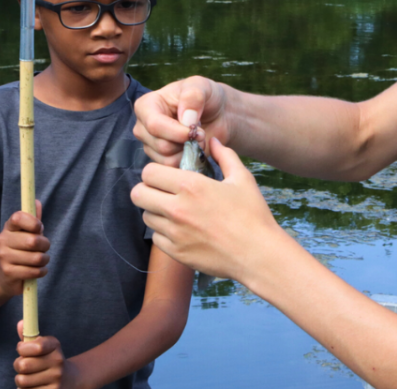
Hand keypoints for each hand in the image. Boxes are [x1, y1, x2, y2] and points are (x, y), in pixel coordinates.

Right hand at [0, 201, 49, 297]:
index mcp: (8, 228)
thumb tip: (37, 202)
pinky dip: (41, 271)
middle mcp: (2, 240)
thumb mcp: (27, 234)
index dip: (33, 222)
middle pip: (33, 240)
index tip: (39, 228)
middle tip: (44, 248)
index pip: (18, 217)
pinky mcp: (8, 273)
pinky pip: (34, 271)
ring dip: (44, 260)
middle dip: (45, 245)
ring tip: (41, 260)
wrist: (4, 277)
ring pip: (36, 258)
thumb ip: (33, 220)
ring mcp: (4, 257)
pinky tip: (38, 270)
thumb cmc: (20, 251)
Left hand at [15, 323, 81, 388]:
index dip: (22, 348)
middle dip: (18, 364)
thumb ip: (29, 336)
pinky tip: (33, 386)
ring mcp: (56, 380)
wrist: (69, 379)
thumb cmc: (48, 359)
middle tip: (23, 365)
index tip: (21, 348)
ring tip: (28, 376)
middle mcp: (58, 362)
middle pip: (23, 365)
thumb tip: (20, 323)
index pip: (35, 346)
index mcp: (55, 346)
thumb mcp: (42, 345)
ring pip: (22, 381)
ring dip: (20, 379)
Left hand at [130, 138, 284, 282]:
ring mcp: (175, 233)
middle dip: (148, 191)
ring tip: (175, 212)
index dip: (155, 172)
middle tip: (162, 193)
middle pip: (138, 194)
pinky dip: (164, 234)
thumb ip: (225, 155)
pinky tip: (181, 231)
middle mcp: (177, 208)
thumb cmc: (252, 215)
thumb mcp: (242, 179)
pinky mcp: (176, 253)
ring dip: (156, 212)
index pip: (148, 172)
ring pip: (146, 217)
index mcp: (190, 185)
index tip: (166, 177)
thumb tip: (213, 141)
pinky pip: (156, 239)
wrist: (258, 254)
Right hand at [132, 76, 230, 165]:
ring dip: (189, 152)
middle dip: (186, 142)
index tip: (196, 129)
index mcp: (146, 106)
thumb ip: (193, 96)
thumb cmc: (206, 97)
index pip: (154, 125)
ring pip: (167, 160)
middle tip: (201, 133)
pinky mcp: (162, 160)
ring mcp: (151, 146)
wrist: (218, 114)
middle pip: (161, 145)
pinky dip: (189, 160)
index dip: (177, 132)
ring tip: (199, 139)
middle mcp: (143, 127)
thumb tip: (185, 119)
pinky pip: (173, 169)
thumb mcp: (202, 87)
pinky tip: (195, 148)